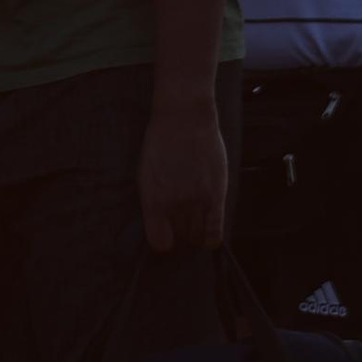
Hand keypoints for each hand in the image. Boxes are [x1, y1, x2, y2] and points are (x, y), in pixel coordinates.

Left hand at [139, 99, 227, 253]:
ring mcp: (196, 200)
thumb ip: (152, 201)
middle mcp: (174, 203)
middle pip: (180, 240)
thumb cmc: (161, 143)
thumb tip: (157, 225)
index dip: (162, 244)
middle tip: (180, 232)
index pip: (159, 242)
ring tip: (193, 229)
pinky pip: (215, 231)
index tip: (164, 239)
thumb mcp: (145, 173)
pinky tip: (209, 235)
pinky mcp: (216, 194)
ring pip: (197, 237)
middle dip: (179, 240)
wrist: (184, 118)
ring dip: (194, 238)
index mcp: (152, 199)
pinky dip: (212, 238)